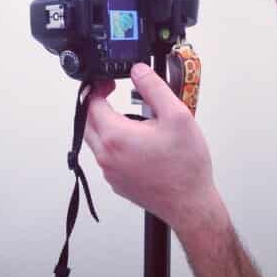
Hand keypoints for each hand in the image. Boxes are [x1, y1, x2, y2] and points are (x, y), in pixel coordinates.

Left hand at [84, 63, 216, 232]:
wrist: (190, 205)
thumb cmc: (185, 167)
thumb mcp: (177, 116)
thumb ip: (154, 88)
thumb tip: (138, 71)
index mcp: (115, 137)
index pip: (91, 103)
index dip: (98, 87)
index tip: (110, 82)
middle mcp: (106, 156)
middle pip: (86, 122)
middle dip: (95, 104)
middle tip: (111, 94)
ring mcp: (109, 172)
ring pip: (94, 140)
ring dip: (103, 124)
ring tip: (127, 116)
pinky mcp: (116, 183)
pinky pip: (105, 157)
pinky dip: (112, 143)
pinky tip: (135, 141)